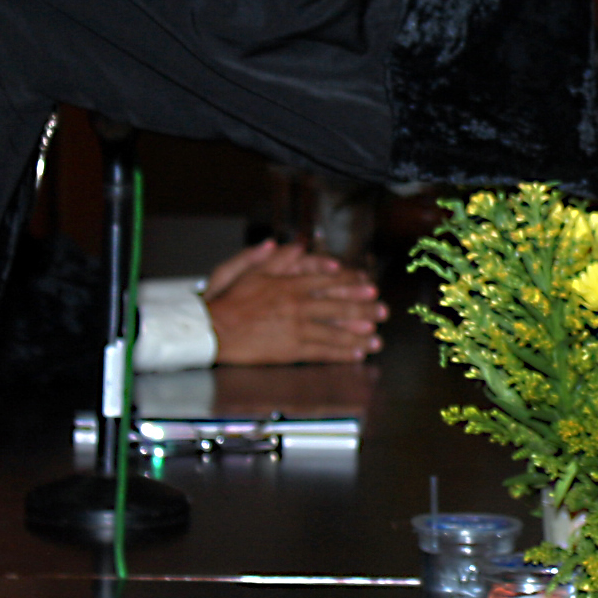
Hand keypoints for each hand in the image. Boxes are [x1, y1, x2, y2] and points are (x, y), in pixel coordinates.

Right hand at [204, 240, 385, 364]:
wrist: (214, 330)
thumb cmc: (229, 301)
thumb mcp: (249, 271)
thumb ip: (274, 258)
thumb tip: (295, 244)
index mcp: (289, 285)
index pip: (328, 281)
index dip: (351, 284)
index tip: (368, 286)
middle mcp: (297, 306)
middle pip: (339, 306)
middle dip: (365, 309)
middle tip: (383, 311)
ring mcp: (296, 329)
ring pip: (335, 331)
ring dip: (359, 334)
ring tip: (377, 338)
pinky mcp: (291, 350)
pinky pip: (322, 351)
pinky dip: (342, 352)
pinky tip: (357, 353)